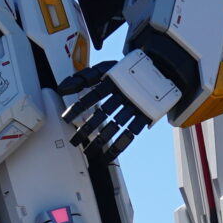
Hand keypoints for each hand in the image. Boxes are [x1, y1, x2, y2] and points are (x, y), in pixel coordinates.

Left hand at [59, 50, 181, 162]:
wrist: (160, 67)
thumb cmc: (127, 69)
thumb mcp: (106, 67)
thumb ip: (83, 77)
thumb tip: (62, 88)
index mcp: (113, 81)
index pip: (92, 96)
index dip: (79, 108)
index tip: (66, 119)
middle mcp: (124, 93)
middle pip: (102, 114)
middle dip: (86, 130)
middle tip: (75, 141)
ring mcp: (135, 105)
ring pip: (115, 126)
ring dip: (101, 141)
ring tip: (89, 152)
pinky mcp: (146, 115)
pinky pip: (131, 133)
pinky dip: (119, 146)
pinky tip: (109, 155)